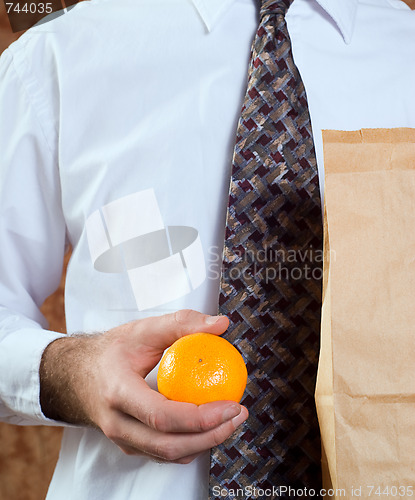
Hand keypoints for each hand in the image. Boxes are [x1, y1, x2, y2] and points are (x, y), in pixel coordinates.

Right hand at [40, 309, 248, 463]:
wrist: (77, 375)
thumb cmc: (112, 351)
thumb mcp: (144, 329)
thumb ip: (182, 323)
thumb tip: (221, 324)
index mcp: (118, 393)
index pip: (162, 416)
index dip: (201, 418)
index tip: (232, 405)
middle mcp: (117, 424)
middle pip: (169, 445)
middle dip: (212, 436)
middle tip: (239, 415)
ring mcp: (122, 440)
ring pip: (169, 454)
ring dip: (206, 443)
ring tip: (232, 421)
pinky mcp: (131, 445)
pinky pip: (164, 452)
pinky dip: (192, 444)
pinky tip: (211, 426)